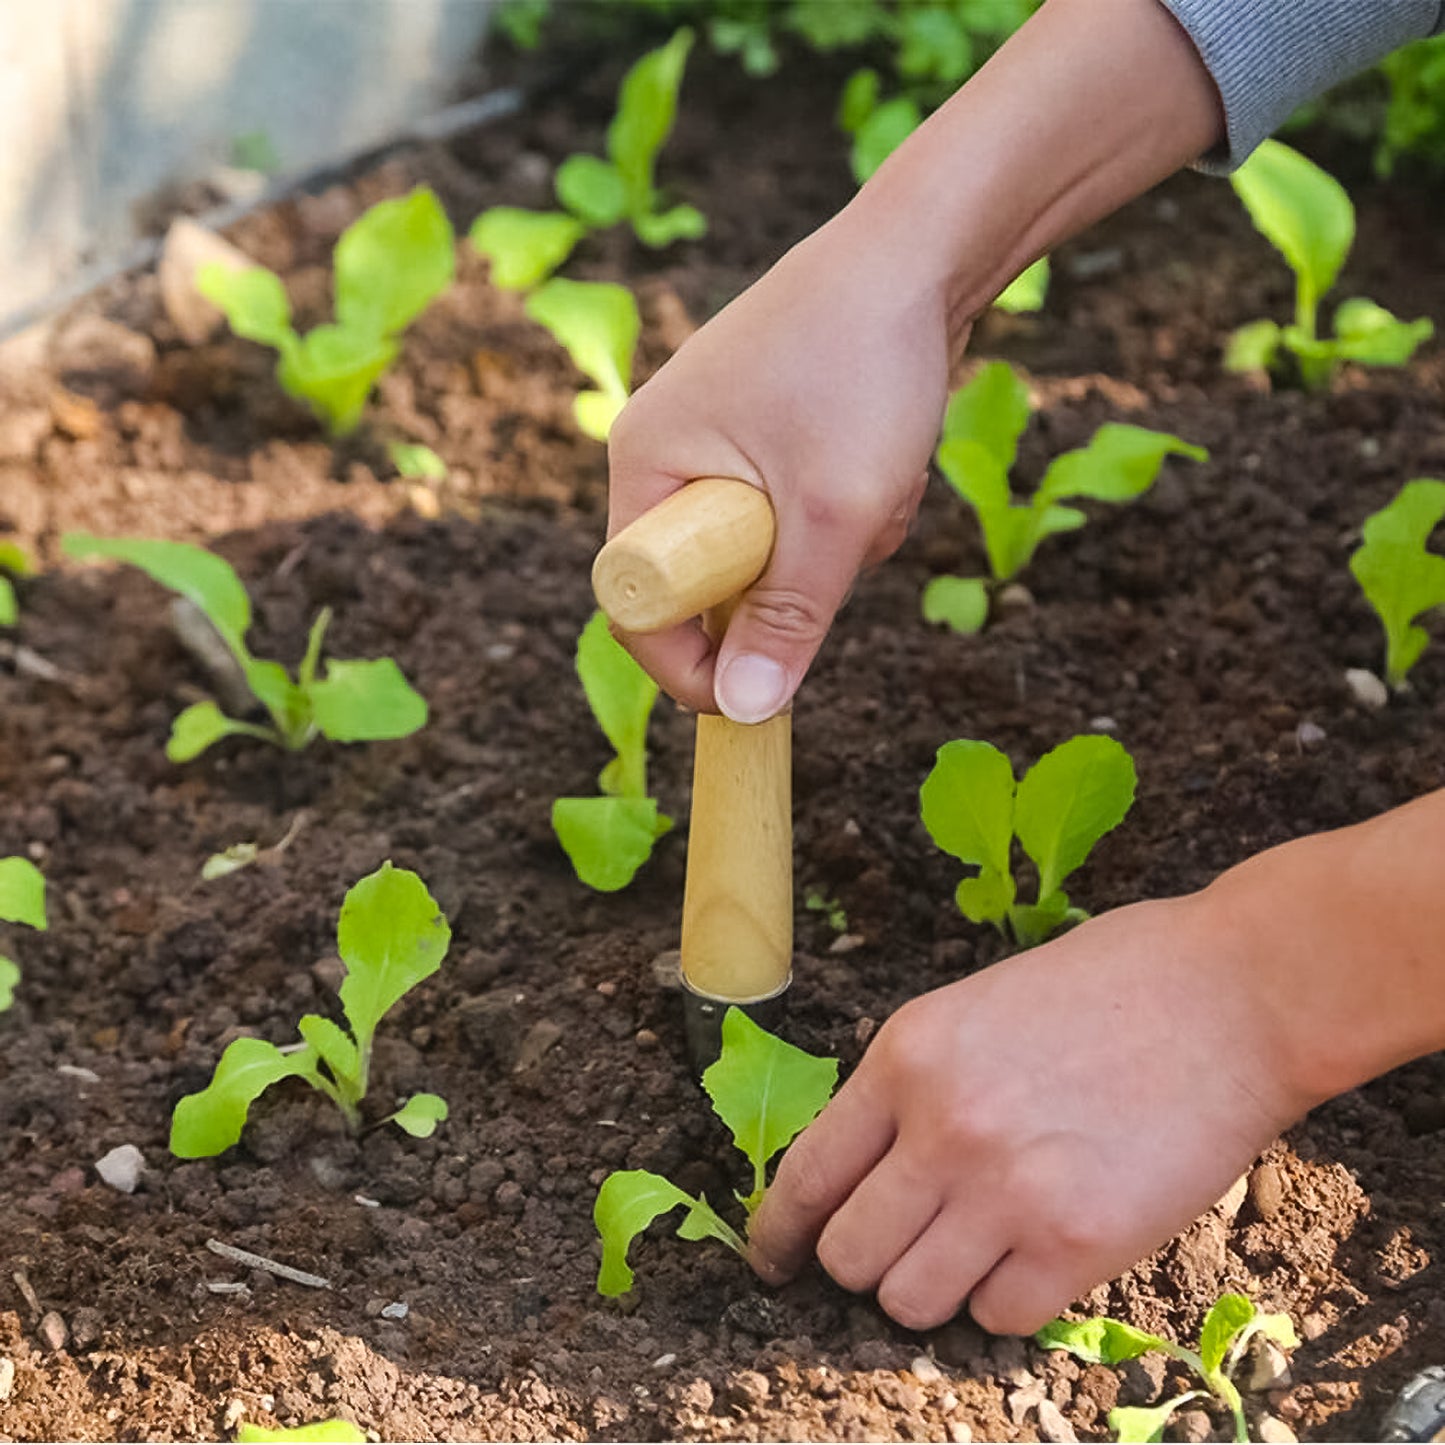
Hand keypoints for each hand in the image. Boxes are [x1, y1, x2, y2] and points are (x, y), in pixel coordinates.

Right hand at [606, 211, 956, 719]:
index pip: (637, 601)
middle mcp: (667, 450)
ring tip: (880, 480)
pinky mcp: (770, 434)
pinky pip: (798, 513)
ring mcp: (720, 439)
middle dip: (791, 582)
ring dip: (834, 544)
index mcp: (647, 461)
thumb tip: (744, 711)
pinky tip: (888, 459)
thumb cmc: (864, 365)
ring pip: (768, 553)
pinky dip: (847, 508)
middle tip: (848, 540)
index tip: (755, 702)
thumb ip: (787, 618)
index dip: (688, 665)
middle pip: (710, 582)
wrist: (925, 249)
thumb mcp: (832, 511)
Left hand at [747, 892, 1310, 1333]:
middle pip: (848, 1255)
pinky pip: (999, 1317)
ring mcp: (1007, 1190)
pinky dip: (1007, 1300)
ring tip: (975, 1250)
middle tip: (904, 1246)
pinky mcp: (1079, 1242)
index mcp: (905, 1057)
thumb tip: (867, 1166)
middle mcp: (941, 1128)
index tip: (775, 1260)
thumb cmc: (1109, 983)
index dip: (778, 1234)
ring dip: (933, 1289)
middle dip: (866, 1263)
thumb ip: (911, 1084)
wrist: (1232, 993)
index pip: (806, 1175)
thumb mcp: (973, 1008)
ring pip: (910, 1302)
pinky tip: (1037, 1255)